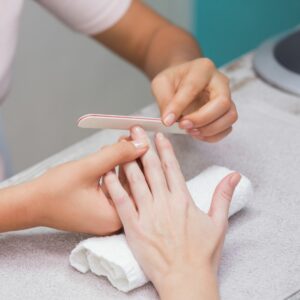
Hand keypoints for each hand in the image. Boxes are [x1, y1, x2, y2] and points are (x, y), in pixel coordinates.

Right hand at [30, 139, 147, 234]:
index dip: (141, 159)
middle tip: (131, 138)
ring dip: (121, 163)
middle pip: (132, 184)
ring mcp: (106, 216)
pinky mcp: (99, 209)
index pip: (140, 185)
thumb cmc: (54, 190)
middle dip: (131, 159)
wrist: (29, 203)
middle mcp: (114, 220)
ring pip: (122, 184)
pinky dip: (112, 171)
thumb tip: (141, 144)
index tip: (141, 140)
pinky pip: (113, 188)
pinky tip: (110, 156)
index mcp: (115, 217)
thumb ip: (117, 154)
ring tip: (120, 142)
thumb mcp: (89, 167)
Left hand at [104, 127, 239, 298]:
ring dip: (127, 160)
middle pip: (151, 168)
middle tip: (135, 129)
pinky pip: (121, 203)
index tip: (157, 135)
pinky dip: (114, 187)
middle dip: (142, 146)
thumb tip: (234, 175)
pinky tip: (107, 173)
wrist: (186, 279)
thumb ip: (223, 195)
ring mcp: (147, 214)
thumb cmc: (203, 254)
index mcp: (182, 199)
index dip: (163, 149)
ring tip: (121, 143)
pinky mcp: (134, 228)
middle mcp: (164, 202)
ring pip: (135, 180)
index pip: (171, 167)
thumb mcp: (218, 222)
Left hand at [152, 58, 237, 141]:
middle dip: (201, 119)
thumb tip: (169, 120)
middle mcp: (220, 82)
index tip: (167, 121)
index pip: (193, 87)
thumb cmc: (173, 81)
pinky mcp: (227, 112)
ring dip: (210, 129)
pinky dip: (213, 136)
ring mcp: (227, 97)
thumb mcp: (161, 84)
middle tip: (183, 126)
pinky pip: (227, 128)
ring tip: (191, 131)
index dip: (179, 106)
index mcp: (202, 69)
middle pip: (222, 103)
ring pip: (230, 116)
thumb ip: (164, 100)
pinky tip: (197, 134)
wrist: (183, 81)